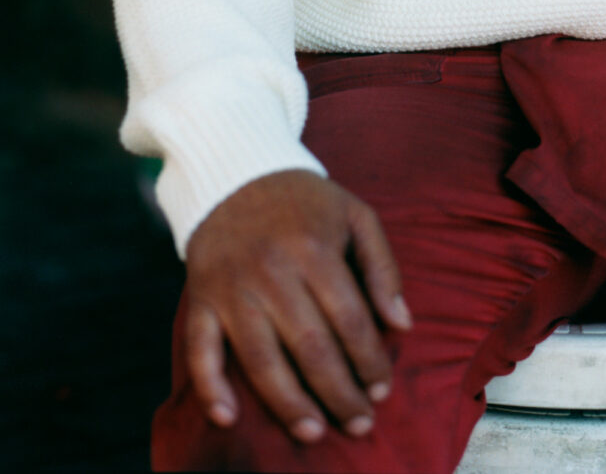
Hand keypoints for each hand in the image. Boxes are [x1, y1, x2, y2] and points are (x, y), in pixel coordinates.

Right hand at [184, 169, 412, 443]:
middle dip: (338, 392)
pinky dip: (211, 386)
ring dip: (288, 402)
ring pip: (260, 358)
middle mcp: (272, 272)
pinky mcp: (201, 299)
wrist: (237, 174)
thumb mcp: (356, 215)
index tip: (382, 390)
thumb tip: (403, 324)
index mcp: (314, 250)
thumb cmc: (306, 202)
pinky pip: (201, 350)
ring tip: (314, 432)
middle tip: (359, 425)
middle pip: (309, 346)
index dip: (369, 360)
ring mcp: (232, 289)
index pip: (349, 318)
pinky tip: (230, 417)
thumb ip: (383, 267)